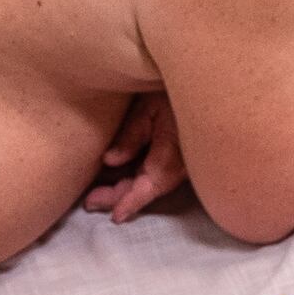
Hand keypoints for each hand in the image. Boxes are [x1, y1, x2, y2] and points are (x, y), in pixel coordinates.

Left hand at [82, 95, 190, 220]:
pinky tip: (116, 177)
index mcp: (174, 151)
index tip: (116, 216)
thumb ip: (132, 135)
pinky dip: (136, 177)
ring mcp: (183, 160)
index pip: (151, 184)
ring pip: (151, 181)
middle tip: (90, 203)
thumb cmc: (173, 87)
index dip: (132, 201)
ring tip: (96, 195)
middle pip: (148, 187)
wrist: (203, 79)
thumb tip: (110, 161)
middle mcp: (182, 162)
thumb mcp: (149, 106)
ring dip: (126, 189)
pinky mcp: (180, 154)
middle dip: (119, 198)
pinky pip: (156, 172)